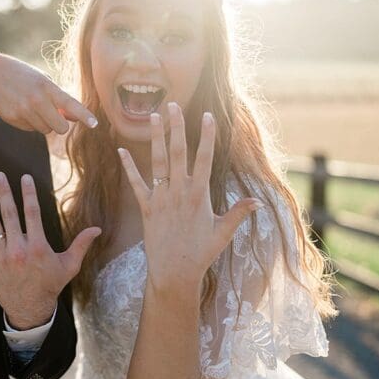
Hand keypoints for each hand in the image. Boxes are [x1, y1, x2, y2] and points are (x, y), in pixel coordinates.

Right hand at [0, 53, 97, 133]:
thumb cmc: (22, 76)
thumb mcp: (41, 81)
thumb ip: (59, 100)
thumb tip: (75, 118)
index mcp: (47, 86)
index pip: (70, 104)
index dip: (84, 115)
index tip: (95, 124)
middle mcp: (37, 99)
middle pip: (60, 127)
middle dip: (59, 125)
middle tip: (53, 115)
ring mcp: (23, 110)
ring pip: (45, 130)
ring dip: (43, 123)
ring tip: (31, 107)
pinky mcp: (12, 118)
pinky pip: (29, 129)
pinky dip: (28, 123)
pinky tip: (19, 109)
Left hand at [0, 171, 100, 328]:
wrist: (30, 309)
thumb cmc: (50, 285)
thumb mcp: (69, 266)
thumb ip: (81, 245)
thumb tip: (97, 229)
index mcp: (37, 246)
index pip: (32, 213)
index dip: (28, 194)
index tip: (24, 178)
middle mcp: (18, 249)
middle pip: (9, 214)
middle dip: (3, 192)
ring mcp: (0, 256)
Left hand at [118, 103, 261, 296]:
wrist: (174, 273)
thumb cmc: (201, 254)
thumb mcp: (223, 233)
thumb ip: (239, 213)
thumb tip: (258, 201)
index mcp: (199, 195)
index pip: (204, 159)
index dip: (206, 136)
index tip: (207, 116)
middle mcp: (180, 193)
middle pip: (178, 153)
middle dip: (176, 127)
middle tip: (172, 105)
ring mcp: (161, 199)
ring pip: (158, 162)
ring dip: (155, 138)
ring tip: (152, 116)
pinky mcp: (146, 209)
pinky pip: (136, 184)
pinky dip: (128, 167)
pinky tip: (120, 150)